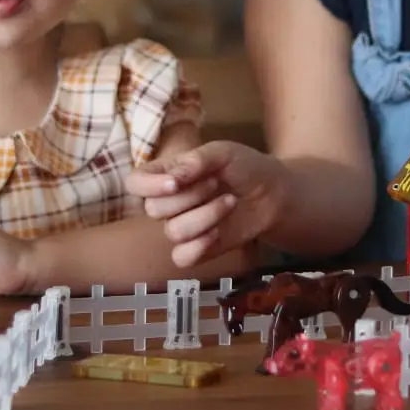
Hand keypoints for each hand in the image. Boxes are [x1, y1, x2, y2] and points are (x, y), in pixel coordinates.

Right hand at [125, 140, 287, 267]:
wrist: (274, 193)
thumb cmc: (244, 167)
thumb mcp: (222, 152)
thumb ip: (195, 161)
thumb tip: (172, 180)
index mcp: (165, 174)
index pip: (135, 183)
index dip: (149, 186)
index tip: (174, 183)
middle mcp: (168, 202)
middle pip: (154, 209)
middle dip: (190, 196)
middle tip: (215, 183)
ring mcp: (182, 226)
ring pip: (173, 231)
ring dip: (205, 216)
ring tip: (230, 202)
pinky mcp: (198, 249)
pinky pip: (182, 257)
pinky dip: (199, 247)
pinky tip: (218, 233)